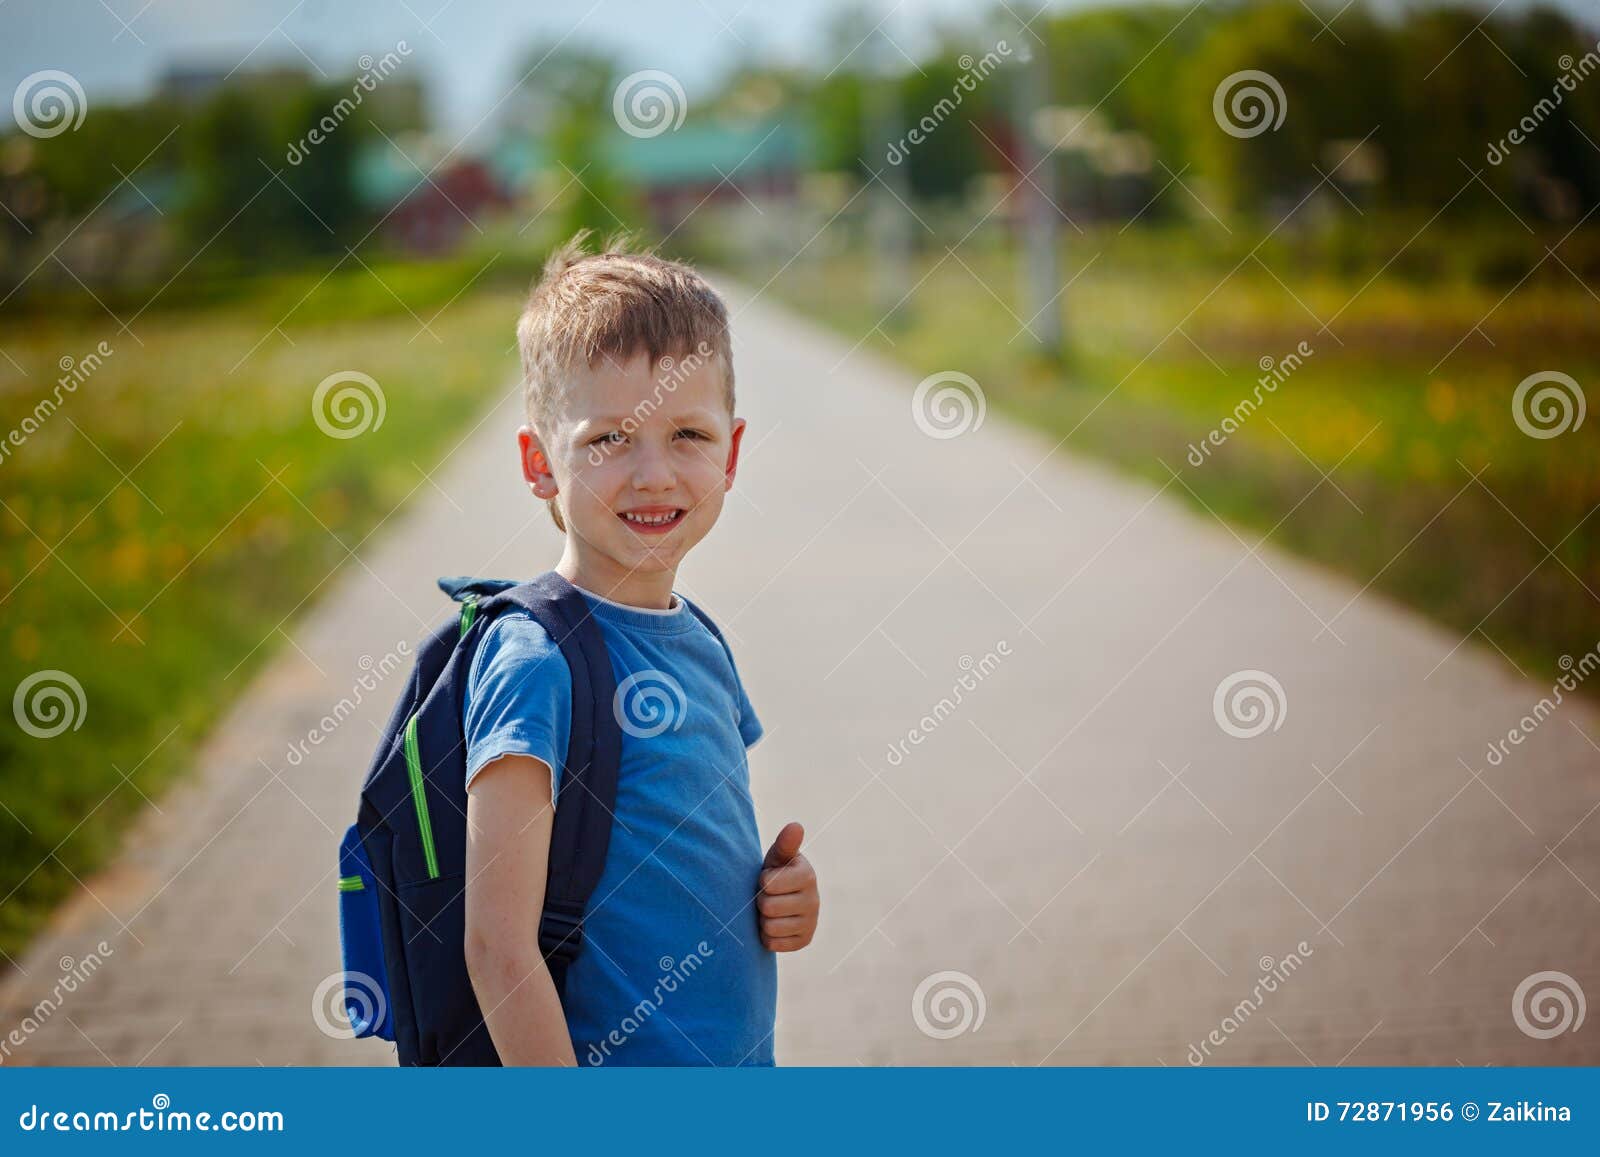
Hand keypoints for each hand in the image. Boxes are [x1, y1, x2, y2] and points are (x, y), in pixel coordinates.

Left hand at [757, 821, 818, 951]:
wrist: (781, 900)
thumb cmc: (775, 872)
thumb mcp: (777, 857)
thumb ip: (785, 844)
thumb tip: (796, 826)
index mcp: (807, 875)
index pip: (768, 883)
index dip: (762, 882)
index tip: (768, 878)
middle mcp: (814, 900)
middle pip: (768, 907)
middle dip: (761, 902)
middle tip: (767, 896)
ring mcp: (811, 922)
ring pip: (770, 927)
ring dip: (763, 920)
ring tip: (770, 911)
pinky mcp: (804, 941)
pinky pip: (773, 944)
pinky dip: (767, 937)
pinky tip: (774, 926)